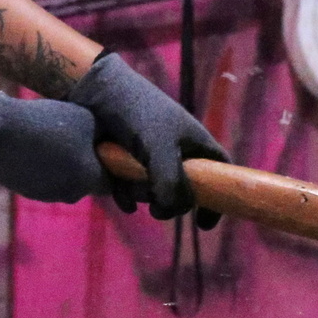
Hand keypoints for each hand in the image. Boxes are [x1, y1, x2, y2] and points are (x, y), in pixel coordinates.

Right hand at [0, 89, 109, 202]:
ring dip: (64, 167)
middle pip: (87, 182)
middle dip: (86, 165)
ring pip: (65, 182)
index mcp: (90, 179)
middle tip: (78, 142)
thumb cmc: (50, 123)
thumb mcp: (87, 120)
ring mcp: (47, 194)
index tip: (105, 154)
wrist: (0, 131)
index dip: (110, 168)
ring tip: (53, 142)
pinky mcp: (26, 191)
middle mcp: (71, 193)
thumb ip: (105, 136)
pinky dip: (44, 169)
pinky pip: (44, 181)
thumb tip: (113, 143)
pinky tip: (36, 148)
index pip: (110, 182)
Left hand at [68, 52, 229, 226]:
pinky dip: (126, 196)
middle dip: (170, 203)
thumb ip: (171, 180)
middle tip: (156, 210)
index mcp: (196, 144)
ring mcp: (152, 159)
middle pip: (185, 191)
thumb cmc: (138, 112)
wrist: (97, 93)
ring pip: (155, 192)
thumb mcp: (160, 146)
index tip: (205, 224)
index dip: (219, 198)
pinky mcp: (128, 163)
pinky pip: (132, 190)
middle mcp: (177, 153)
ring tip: (129, 190)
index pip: (220, 174)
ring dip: (143, 197)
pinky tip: (119, 196)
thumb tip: (172, 209)